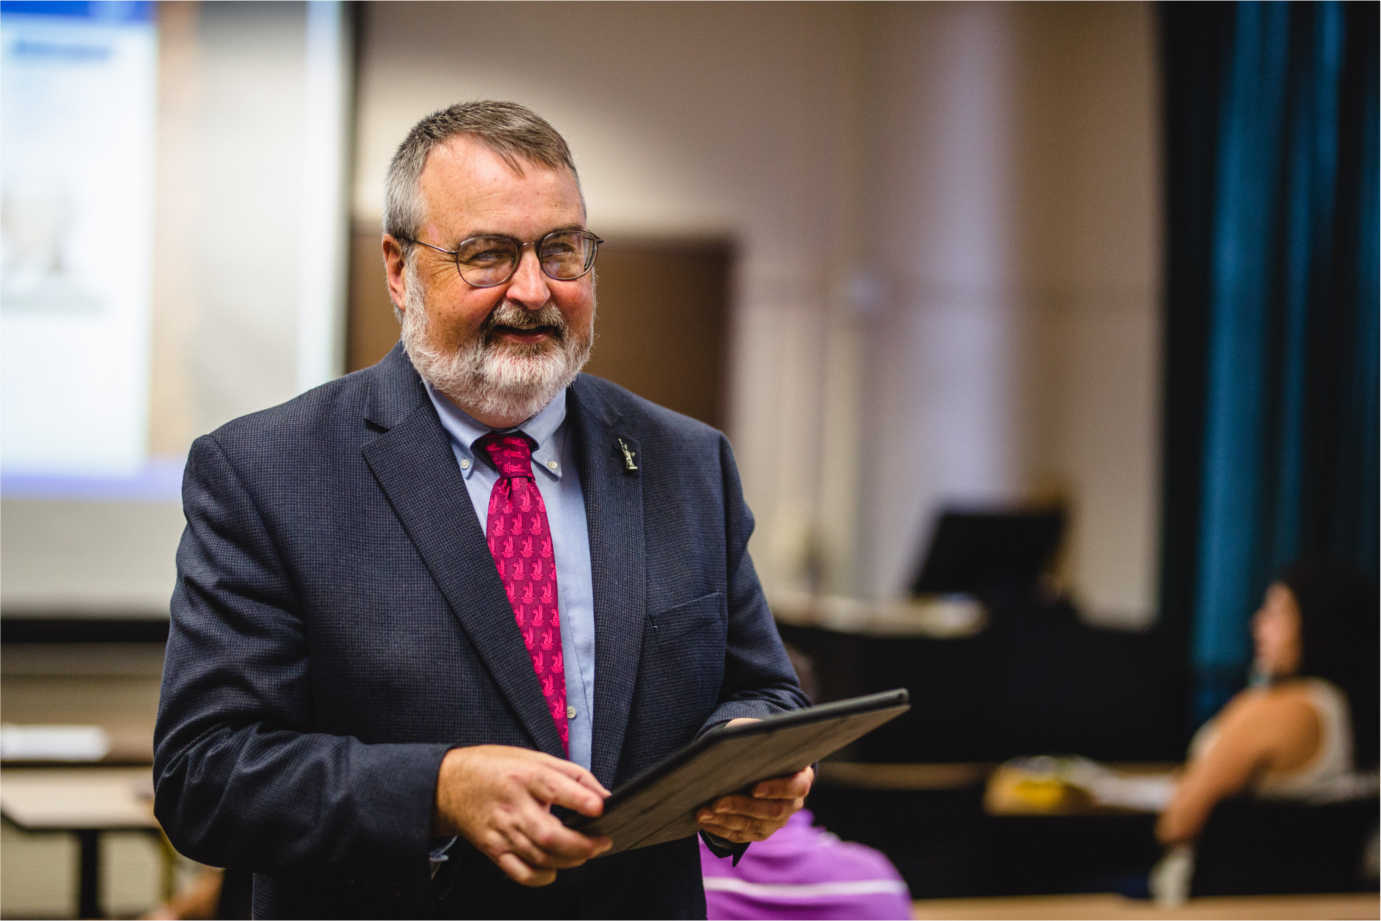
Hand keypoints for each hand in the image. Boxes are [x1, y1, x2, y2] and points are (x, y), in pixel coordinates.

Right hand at [434, 745, 612, 886]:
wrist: (449, 784)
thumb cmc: (494, 768)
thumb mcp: (534, 757)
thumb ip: (572, 775)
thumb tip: (603, 794)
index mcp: (525, 776)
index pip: (556, 789)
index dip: (582, 800)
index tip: (600, 808)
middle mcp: (513, 805)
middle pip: (550, 835)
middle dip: (582, 845)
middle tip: (601, 842)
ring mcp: (502, 831)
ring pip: (540, 857)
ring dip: (569, 860)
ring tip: (584, 853)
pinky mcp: (494, 849)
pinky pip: (520, 873)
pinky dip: (542, 877)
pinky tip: (554, 867)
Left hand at [695, 719, 813, 842]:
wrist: (755, 761)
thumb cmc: (756, 744)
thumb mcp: (756, 734)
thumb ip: (750, 736)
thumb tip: (731, 742)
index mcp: (801, 776)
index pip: (797, 786)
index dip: (777, 789)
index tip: (754, 788)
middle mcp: (793, 802)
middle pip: (773, 811)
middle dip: (742, 807)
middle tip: (716, 803)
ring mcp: (778, 820)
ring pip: (754, 826)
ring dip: (726, 820)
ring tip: (702, 812)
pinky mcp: (760, 831)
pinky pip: (742, 835)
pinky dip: (721, 829)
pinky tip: (705, 820)